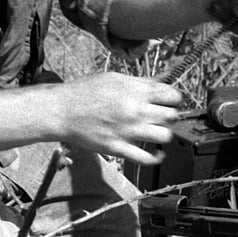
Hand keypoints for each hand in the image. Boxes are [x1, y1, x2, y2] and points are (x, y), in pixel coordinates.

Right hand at [57, 72, 183, 164]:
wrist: (62, 111)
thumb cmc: (85, 92)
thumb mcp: (115, 78)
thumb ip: (140, 82)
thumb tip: (161, 82)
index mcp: (136, 91)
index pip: (172, 95)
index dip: (175, 98)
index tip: (172, 100)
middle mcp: (135, 111)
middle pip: (171, 115)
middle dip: (170, 114)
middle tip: (163, 115)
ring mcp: (127, 131)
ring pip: (164, 136)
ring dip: (163, 134)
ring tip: (156, 131)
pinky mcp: (118, 148)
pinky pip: (146, 158)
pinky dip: (156, 158)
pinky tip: (157, 153)